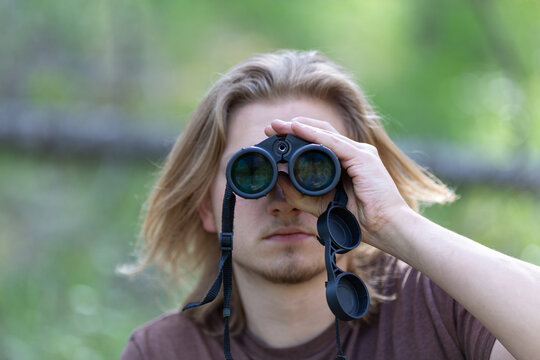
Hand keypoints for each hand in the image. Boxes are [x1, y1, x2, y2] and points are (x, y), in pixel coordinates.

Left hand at [265, 117, 410, 249]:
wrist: (385, 228)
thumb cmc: (360, 219)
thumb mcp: (320, 204)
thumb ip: (298, 194)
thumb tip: (278, 178)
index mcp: (347, 162)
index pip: (319, 142)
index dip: (297, 137)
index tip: (274, 137)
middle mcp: (354, 153)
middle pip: (320, 133)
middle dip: (294, 128)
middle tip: (271, 127)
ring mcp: (360, 153)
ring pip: (325, 133)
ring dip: (299, 128)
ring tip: (278, 126)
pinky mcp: (363, 157)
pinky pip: (333, 142)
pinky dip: (313, 134)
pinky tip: (296, 129)